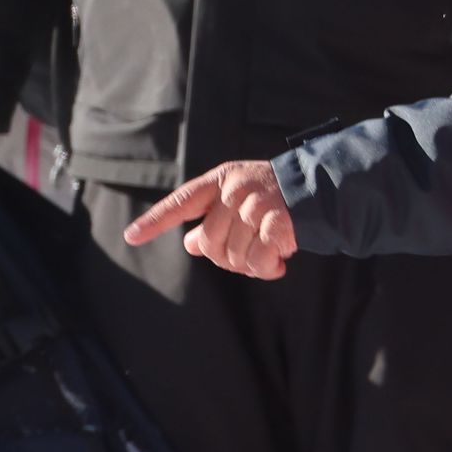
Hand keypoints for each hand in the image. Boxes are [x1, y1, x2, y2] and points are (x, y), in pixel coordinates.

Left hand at [121, 161, 297, 279]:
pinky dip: (267, 270)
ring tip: (268, 256)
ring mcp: (255, 204)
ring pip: (234, 256)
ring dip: (251, 266)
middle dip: (226, 259)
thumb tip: (190, 245)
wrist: (320, 189)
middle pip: (210, 244)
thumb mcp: (239, 201)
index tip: (131, 236)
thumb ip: (213, 220)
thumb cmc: (274, 199)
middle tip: (249, 257)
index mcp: (220, 181)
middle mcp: (234, 190)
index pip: (180, 203)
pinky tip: (279, 262)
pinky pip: (258, 261)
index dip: (155, 221)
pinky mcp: (276, 221)